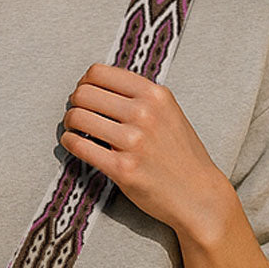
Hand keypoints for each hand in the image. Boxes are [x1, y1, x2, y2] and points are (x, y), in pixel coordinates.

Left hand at [59, 62, 232, 236]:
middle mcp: (144, 113)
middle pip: (84, 92)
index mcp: (155, 94)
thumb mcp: (168, 112)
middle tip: (77, 113)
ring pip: (77, 117)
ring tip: (76, 130)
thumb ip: (138, 95)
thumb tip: (96, 85)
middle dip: (74, 102)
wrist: (198, 195)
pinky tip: (75, 144)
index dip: (85, 82)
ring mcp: (133, 141)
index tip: (84, 93)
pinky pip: (79, 146)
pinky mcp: (122, 168)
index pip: (99, 72)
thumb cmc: (180, 155)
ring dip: (70, 123)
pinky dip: (69, 143)